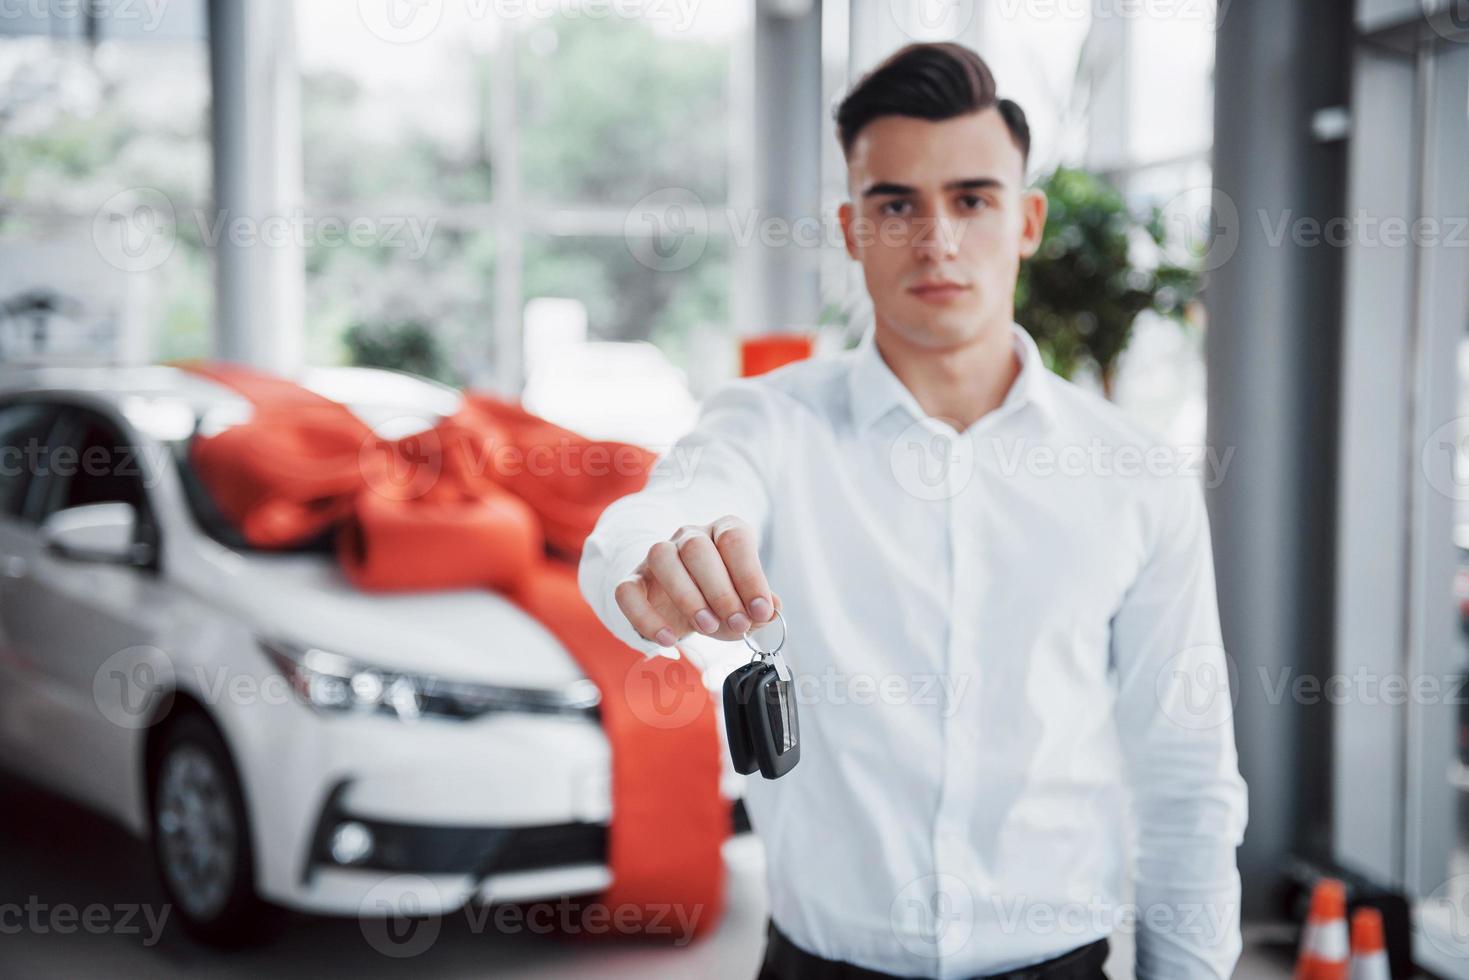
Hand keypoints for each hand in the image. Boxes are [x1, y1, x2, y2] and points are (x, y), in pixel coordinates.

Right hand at [614, 515, 780, 646]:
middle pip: (698, 549)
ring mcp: (658, 555)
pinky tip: (669, 639)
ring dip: (688, 597)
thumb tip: (773, 610)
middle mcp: (690, 536)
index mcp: (723, 532)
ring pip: (662, 559)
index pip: (735, 540)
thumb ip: (762, 607)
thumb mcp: (746, 604)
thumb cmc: (721, 600)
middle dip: (721, 591)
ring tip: (707, 628)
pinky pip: (628, 591)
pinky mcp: (634, 580)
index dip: (750, 576)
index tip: (761, 610)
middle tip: (738, 624)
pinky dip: (646, 618)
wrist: (684, 608)